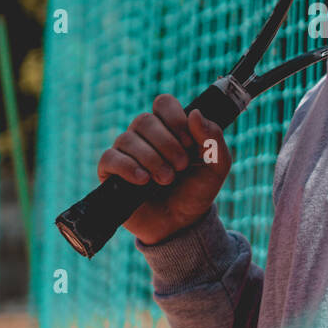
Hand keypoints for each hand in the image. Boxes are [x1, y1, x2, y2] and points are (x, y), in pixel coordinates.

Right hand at [97, 94, 231, 244]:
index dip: (175, 119)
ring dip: (152, 159)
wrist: (181, 225)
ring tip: (166, 179)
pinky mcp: (110, 172)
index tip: (189, 142)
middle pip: (145, 120)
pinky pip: (110, 158)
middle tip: (180, 167)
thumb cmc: (196, 192)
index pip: (163, 103)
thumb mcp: (216, 167)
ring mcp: (125, 153)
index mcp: (169, 128)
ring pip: (128, 138)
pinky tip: (143, 180)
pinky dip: (128, 167)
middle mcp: (145, 136)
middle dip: (167, 144)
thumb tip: (195, 114)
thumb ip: (213, 139)